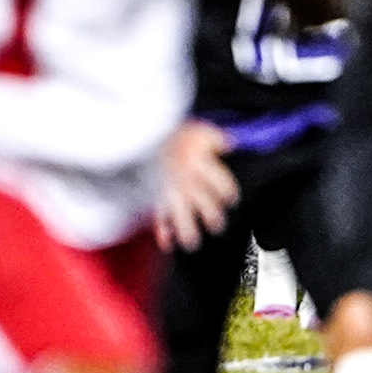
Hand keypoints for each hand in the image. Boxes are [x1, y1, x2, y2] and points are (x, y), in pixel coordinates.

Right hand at [154, 120, 238, 251]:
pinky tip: (167, 242)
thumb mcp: (197, 130)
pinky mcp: (155, 197)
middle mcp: (187, 182)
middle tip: (215, 220)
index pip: (223, 187)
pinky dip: (162, 232)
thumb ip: (216, 138)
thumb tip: (230, 144)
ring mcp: (170, 192)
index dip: (228, 192)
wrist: (141, 136)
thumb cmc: (172, 136)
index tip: (229, 196)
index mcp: (199, 165)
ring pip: (182, 219)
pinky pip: (158, 218)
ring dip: (188, 232)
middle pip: (207, 208)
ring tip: (192, 239)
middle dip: (213, 217)